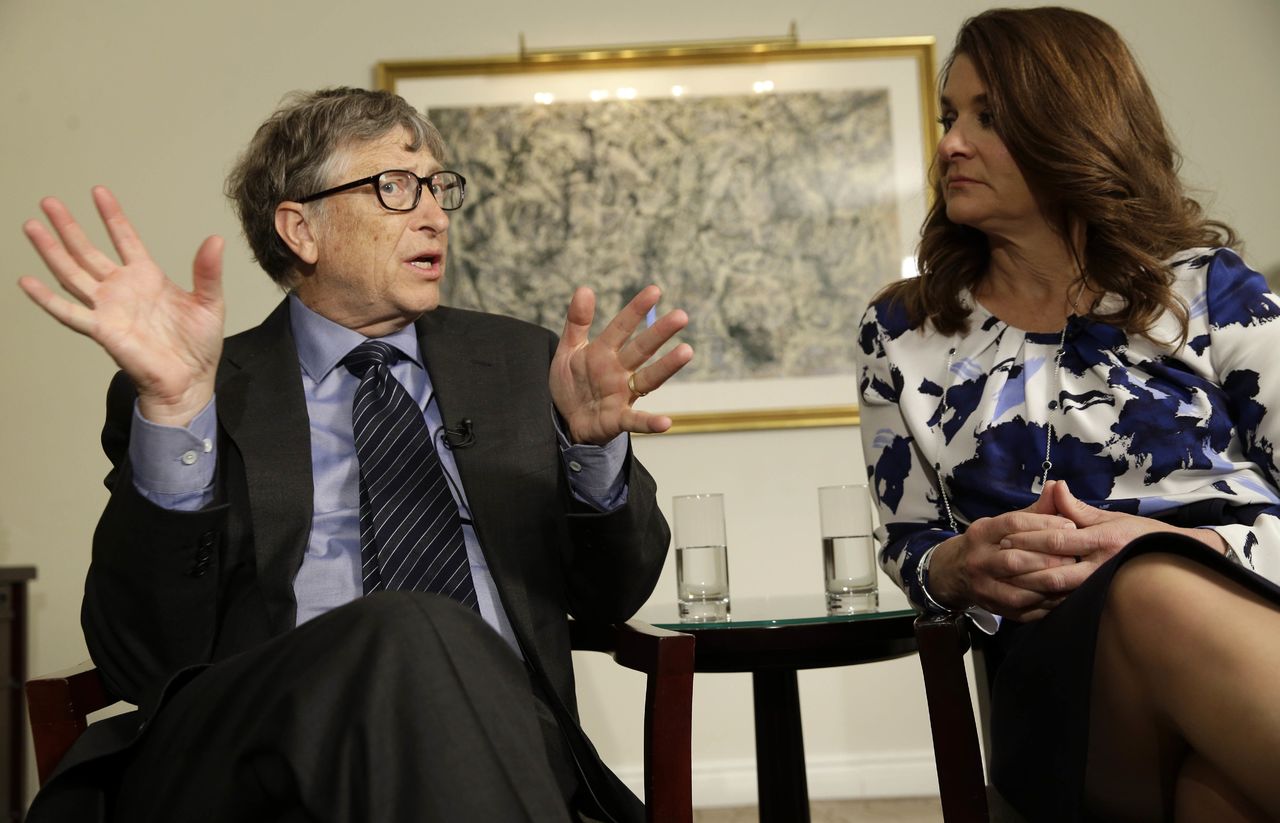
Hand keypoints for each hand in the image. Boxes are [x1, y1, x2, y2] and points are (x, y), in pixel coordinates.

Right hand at [18, 187, 224, 425]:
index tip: (98, 191)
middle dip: (69, 227)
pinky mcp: (102, 330)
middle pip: (88, 251)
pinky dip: (47, 298)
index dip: (112, 216)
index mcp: (147, 278)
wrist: (191, 380)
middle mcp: (122, 289)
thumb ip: (208, 272)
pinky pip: (69, 312)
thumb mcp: (210, 302)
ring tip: (32, 226)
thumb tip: (215, 240)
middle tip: (49, 201)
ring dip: (52, 251)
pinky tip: (27, 281)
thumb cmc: (199, 345)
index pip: (125, 239)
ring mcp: (109, 308)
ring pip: (72, 273)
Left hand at [549, 285, 692, 444]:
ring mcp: (621, 395)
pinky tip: (665, 422)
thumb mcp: (568, 351)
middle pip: (642, 349)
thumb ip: (577, 322)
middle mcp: (619, 371)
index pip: (622, 327)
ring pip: (648, 379)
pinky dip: (649, 422)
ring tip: (686, 351)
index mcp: (605, 352)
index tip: (654, 291)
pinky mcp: (617, 420)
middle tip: (681, 316)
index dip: (636, 310)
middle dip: (659, 332)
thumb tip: (584, 288)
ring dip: (667, 366)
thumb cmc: (572, 384)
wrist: (565, 420)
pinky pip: (636, 421)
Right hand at [927, 487, 1078, 620]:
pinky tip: (1062, 597)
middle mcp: (978, 560)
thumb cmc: (988, 543)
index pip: (1012, 524)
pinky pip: (1022, 610)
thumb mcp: (1002, 523)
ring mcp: (983, 587)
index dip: (1044, 524)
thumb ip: (1033, 511)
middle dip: (1048, 558)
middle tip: (1075, 556)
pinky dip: (1045, 605)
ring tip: (1071, 578)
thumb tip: (1058, 488)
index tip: (1071, 525)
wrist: (953, 572)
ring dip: (1048, 585)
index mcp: (982, 532)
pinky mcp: (993, 608)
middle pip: (1014, 560)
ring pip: (1017, 590)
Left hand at [1000, 480, 1227, 592]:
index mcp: (1102, 538)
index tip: (1006, 538)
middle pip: (1055, 570)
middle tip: (1000, 562)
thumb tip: (1054, 487)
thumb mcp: (1110, 517)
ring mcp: (1103, 585)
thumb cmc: (1138, 535)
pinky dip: (1049, 602)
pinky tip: (1029, 599)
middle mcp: (1102, 564)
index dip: (1029, 539)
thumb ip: (1077, 508)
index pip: (1058, 539)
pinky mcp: (1103, 600)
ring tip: (1007, 581)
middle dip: (1025, 566)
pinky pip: (1071, 604)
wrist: (1176, 560)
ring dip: (1032, 587)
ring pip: (1061, 592)